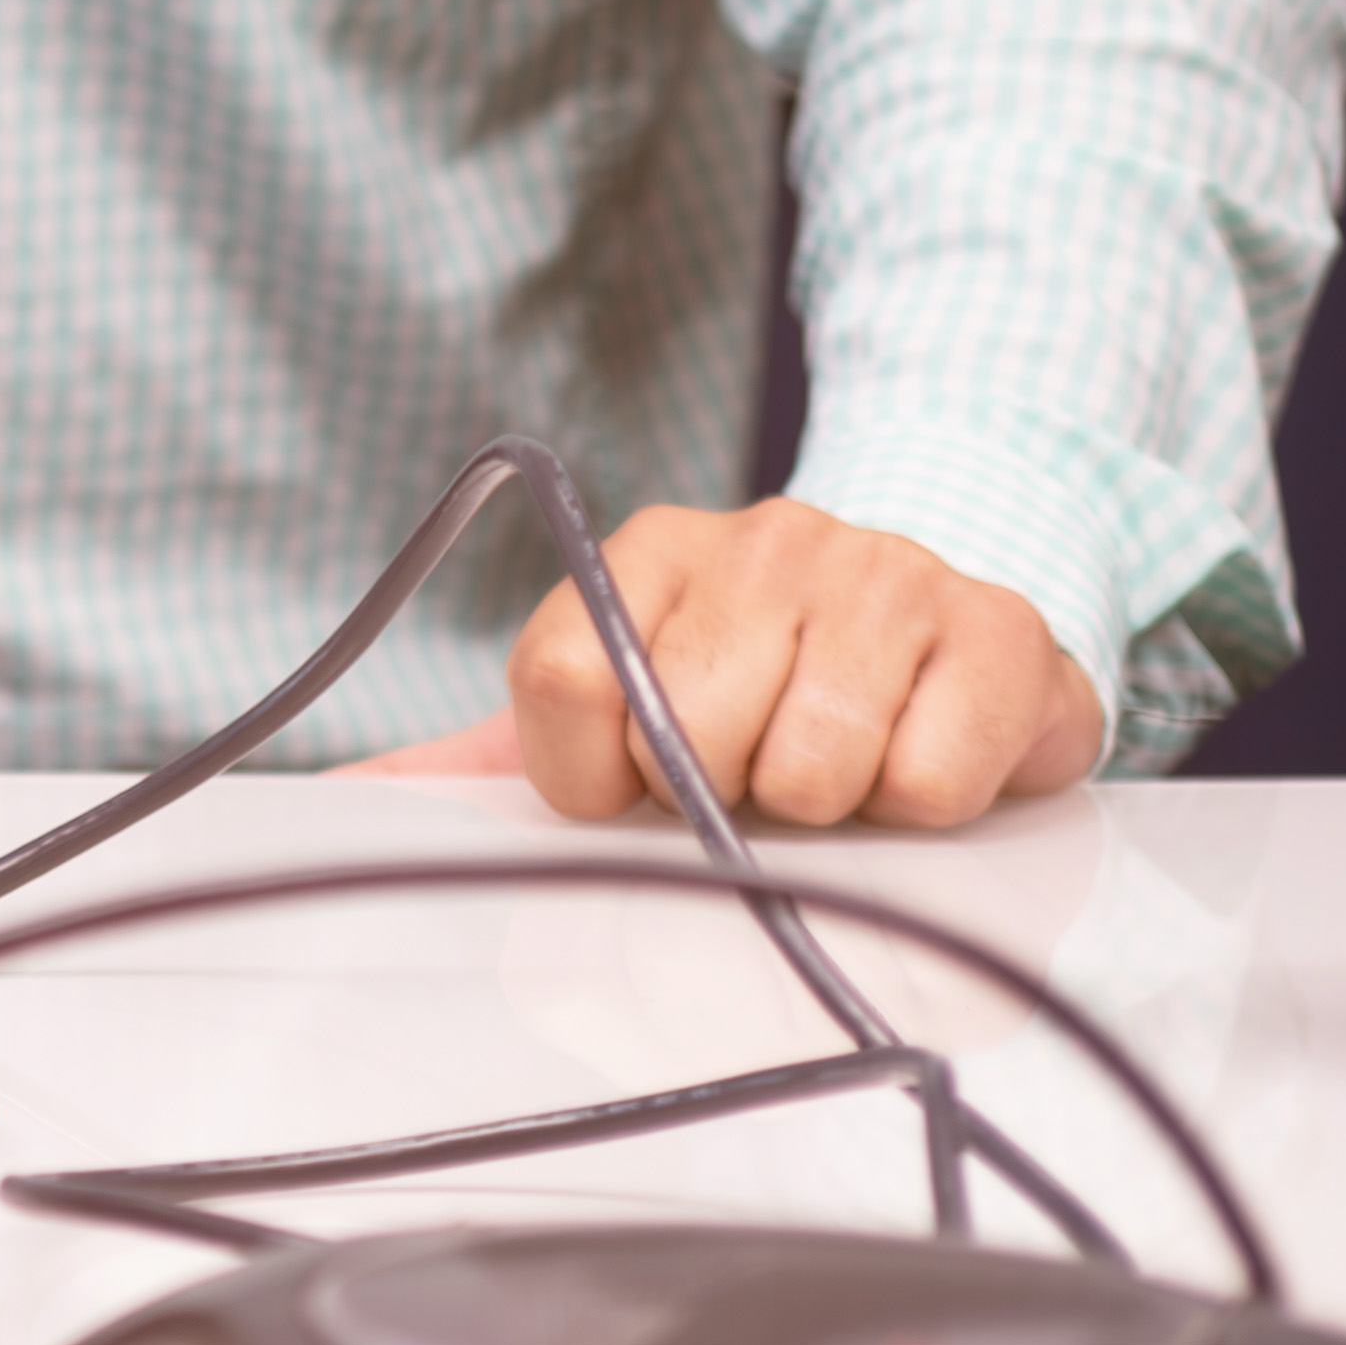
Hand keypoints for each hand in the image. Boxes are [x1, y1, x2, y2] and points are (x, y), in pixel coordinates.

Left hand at [422, 496, 1103, 828]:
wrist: (950, 628)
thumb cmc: (771, 689)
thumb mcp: (627, 712)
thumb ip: (488, 761)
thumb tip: (350, 801)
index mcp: (643, 553)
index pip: (560, 678)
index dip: (593, 775)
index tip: (639, 788)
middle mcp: (757, 539)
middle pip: (691, 737)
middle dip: (726, 796)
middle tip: (762, 774)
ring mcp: (880, 570)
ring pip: (810, 766)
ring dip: (828, 804)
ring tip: (845, 764)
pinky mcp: (995, 628)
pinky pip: (926, 782)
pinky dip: (922, 805)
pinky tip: (920, 752)